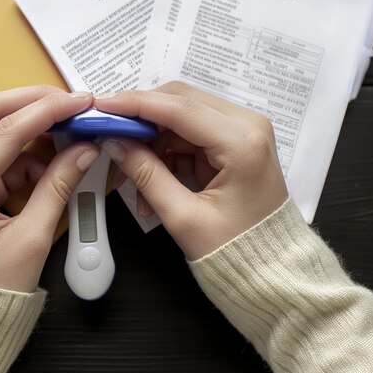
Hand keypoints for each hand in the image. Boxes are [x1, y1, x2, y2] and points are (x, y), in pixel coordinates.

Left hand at [0, 86, 99, 291]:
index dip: (48, 110)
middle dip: (31, 102)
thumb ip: (59, 187)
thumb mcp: (32, 239)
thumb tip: (83, 150)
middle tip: (69, 104)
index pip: (7, 130)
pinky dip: (24, 154)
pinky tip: (50, 165)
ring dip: (29, 127)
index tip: (79, 102)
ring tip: (67, 137)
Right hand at [94, 82, 287, 259]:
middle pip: (180, 103)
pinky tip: (152, 186)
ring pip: (179, 119)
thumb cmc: (236, 251)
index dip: (135, 103)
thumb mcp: (183, 216)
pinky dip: (165, 156)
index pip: (179, 108)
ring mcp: (242, 132)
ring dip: (151, 145)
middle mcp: (247, 126)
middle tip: (109, 138)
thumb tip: (114, 142)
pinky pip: (188, 137)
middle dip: (140, 121)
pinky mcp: (233, 143)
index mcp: (242, 142)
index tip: (102, 106)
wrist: (271, 269)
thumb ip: (146, 174)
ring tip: (132, 184)